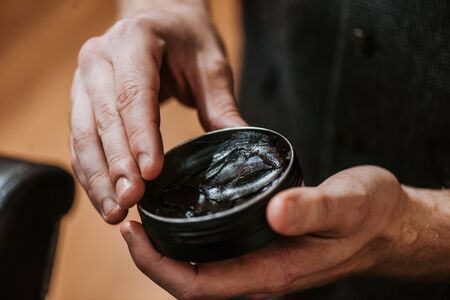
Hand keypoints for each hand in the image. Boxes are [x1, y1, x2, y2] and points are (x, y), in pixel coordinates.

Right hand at [70, 0, 245, 223]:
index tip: (150, 173)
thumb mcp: (211, 65)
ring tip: (115, 210)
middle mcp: (99, 58)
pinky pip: (79, 141)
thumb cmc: (185, 38)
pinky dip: (90, 172)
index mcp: (134, 40)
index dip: (141, 135)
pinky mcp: (82, 102)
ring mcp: (84, 80)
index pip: (134, 93)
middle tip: (131, 200)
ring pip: (83, 134)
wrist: (158, 19)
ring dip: (98, 177)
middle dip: (117, 165)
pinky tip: (103, 198)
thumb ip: (222, 105)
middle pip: (103, 118)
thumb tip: (241, 146)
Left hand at [121, 166, 408, 298]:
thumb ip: (312, 209)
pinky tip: (185, 214)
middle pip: (188, 282)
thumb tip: (275, 212)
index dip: (156, 264)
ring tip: (147, 217)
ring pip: (199, 269)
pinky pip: (216, 254)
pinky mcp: (264, 250)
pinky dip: (191, 239)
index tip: (132, 232)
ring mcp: (260, 264)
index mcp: (271, 272)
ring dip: (167, 249)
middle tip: (130, 220)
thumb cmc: (370, 216)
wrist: (386, 225)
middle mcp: (259, 274)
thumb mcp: (346, 205)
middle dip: (151, 258)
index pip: (196, 284)